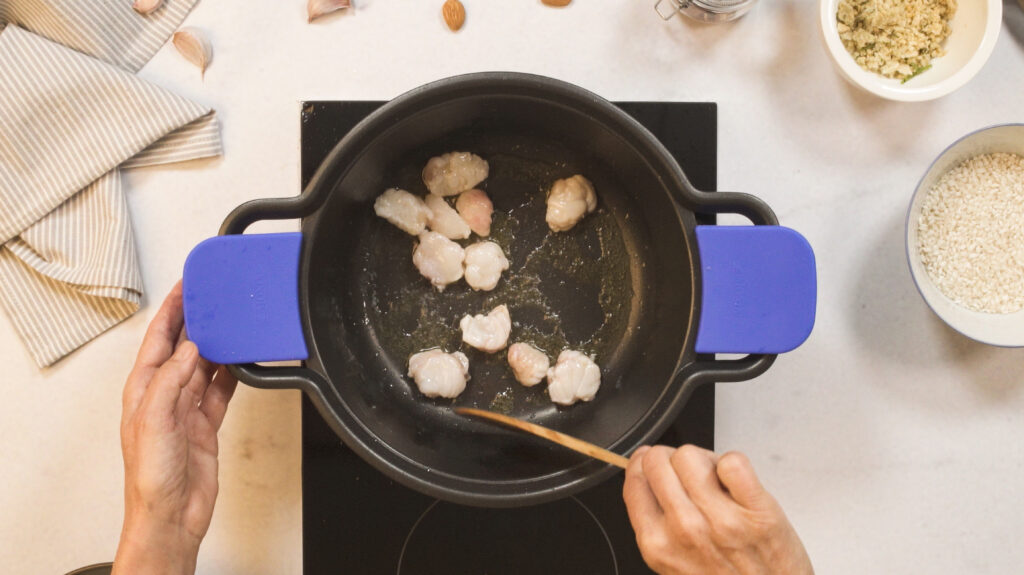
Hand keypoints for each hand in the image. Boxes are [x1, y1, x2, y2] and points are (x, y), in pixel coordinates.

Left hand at [113, 281, 237, 574]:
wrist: (171, 513)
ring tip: (230, 322)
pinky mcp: (205, 424)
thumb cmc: (151, 477)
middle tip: (212, 296)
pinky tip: (239, 362)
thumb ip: (172, 381)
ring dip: (216, 345)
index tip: (185, 286)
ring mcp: (185, 409)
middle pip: (182, 347)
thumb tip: (189, 348)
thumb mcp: (155, 421)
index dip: (171, 310)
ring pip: (204, 366)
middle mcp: (164, 395)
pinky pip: (220, 390)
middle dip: (196, 320)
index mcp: (144, 389)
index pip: (158, 338)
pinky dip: (232, 374)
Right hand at [623, 445, 812, 574]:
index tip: (652, 462)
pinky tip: (735, 482)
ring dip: (702, 460)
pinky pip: (732, 462)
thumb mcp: (674, 563)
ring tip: (715, 480)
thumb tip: (646, 473)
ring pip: (690, 455)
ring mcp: (722, 519)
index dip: (643, 464)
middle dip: (670, 459)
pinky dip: (733, 463)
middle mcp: (685, 529)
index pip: (634, 479)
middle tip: (687, 475)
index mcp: (658, 543)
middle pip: (658, 460)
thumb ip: (656, 523)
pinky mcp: (756, 509)